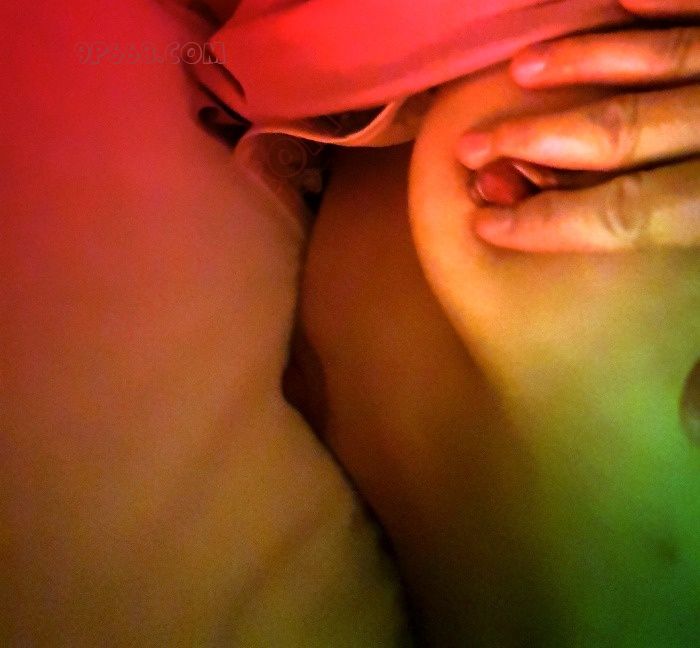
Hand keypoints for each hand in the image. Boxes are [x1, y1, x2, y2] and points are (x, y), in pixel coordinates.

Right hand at [456, 0, 699, 251]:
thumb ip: (671, 245)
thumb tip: (616, 279)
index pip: (625, 211)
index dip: (550, 222)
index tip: (487, 226)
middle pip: (618, 129)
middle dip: (533, 138)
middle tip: (473, 148)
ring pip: (658, 56)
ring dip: (580, 62)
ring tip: (520, 69)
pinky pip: (699, 2)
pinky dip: (659, 1)